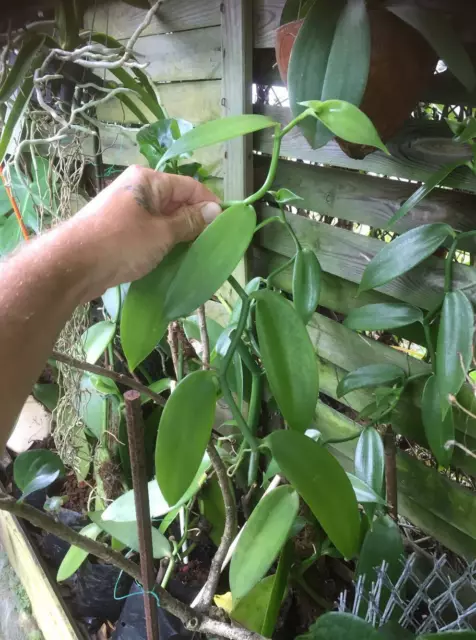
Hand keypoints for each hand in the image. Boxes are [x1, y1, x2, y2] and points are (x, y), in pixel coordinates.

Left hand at [58, 165, 221, 297]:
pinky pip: (150, 232)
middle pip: (177, 201)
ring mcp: (127, 210)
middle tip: (213, 244)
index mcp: (148, 180)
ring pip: (164, 219)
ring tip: (196, 254)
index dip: (210, 204)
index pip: (190, 186)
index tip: (226, 225)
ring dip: (180, 235)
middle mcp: (137, 189)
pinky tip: (174, 258)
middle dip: (196, 221)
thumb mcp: (162, 233)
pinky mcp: (120, 230)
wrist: (72, 265)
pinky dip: (163, 243)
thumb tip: (216, 211)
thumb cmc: (120, 244)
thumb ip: (190, 222)